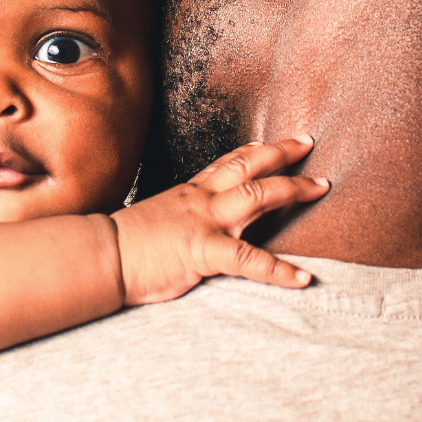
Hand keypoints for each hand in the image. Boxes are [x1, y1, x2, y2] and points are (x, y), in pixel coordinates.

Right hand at [109, 136, 327, 304]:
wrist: (100, 255)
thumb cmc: (120, 245)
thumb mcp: (151, 219)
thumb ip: (173, 219)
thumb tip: (178, 228)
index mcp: (186, 194)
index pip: (223, 165)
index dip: (249, 152)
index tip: (268, 143)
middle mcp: (200, 201)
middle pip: (247, 167)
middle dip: (281, 154)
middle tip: (308, 143)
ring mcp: (204, 223)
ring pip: (257, 196)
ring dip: (292, 189)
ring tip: (321, 187)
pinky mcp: (204, 251)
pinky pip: (249, 261)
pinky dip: (279, 270)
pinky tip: (302, 278)